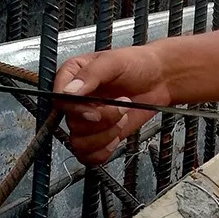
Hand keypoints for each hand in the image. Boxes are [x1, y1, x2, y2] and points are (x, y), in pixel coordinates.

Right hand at [55, 44, 173, 164]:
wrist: (160, 79)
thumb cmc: (138, 64)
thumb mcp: (114, 61)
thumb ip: (91, 74)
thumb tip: (68, 92)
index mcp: (72, 77)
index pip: (58, 100)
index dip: (75, 109)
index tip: (95, 110)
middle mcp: (75, 100)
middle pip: (72, 123)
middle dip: (102, 119)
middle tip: (122, 106)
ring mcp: (86, 120)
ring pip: (79, 143)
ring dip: (104, 135)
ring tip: (123, 118)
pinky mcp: (99, 135)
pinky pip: (88, 155)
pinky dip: (103, 151)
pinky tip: (116, 138)